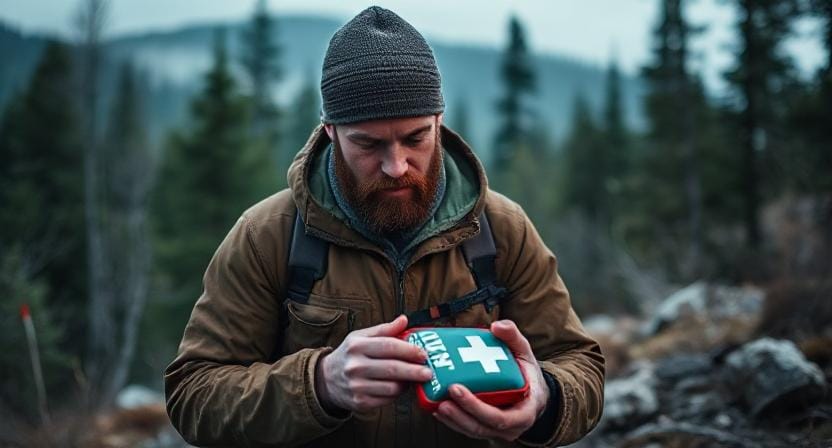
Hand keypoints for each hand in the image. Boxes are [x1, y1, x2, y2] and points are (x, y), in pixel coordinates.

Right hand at [315, 315, 433, 411]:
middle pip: (393, 369)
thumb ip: (384, 329)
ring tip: (414, 378)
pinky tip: (400, 387)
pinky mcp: (360, 402)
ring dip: (407, 384)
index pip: (389, 346)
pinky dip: (397, 394)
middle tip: (429, 372)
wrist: (327, 380)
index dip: (409, 350)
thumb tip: (404, 320)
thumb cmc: (349, 355)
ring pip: (392, 387)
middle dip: (414, 371)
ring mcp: (357, 386)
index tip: (424, 354)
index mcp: (357, 346)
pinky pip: (387, 399)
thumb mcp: (361, 337)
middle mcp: (355, 366)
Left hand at [433, 319, 549, 440]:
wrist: (532, 391)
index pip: (499, 417)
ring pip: (471, 430)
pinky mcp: (484, 428)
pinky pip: (466, 428)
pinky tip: (437, 407)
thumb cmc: (527, 372)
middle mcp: (511, 427)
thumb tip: (498, 326)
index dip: (476, 407)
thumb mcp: (524, 353)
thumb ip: (513, 337)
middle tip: (442, 397)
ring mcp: (496, 431)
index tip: (457, 389)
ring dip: (452, 419)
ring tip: (435, 403)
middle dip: (459, 413)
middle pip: (481, 426)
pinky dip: (451, 420)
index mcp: (524, 412)